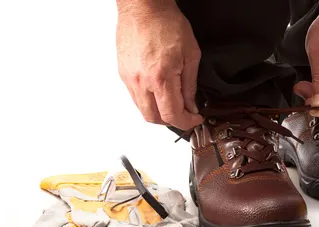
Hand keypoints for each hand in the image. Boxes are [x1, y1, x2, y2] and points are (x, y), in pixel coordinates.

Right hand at [116, 4, 202, 129]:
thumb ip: (190, 86)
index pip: (172, 115)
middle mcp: (141, 82)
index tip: (195, 119)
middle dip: (172, 121)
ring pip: (142, 110)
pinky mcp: (122, 73)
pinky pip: (135, 97)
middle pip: (154, 118)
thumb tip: (191, 106)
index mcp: (160, 78)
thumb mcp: (191, 55)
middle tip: (185, 115)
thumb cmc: (166, 23)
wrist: (144, 7)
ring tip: (173, 104)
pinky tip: (159, 93)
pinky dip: (148, 101)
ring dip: (158, 113)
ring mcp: (129, 78)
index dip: (187, 122)